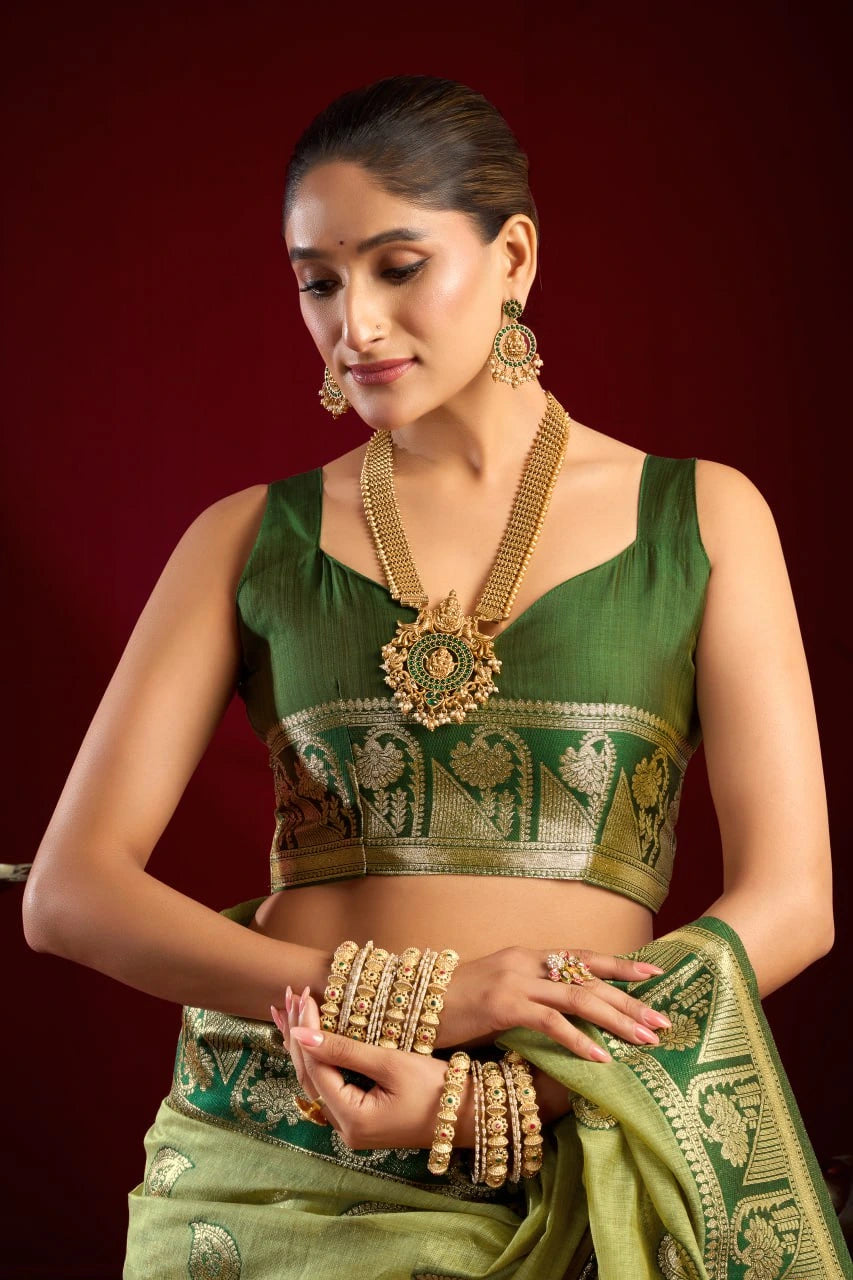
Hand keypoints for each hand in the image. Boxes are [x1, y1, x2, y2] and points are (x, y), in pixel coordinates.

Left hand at [271, 987, 466, 1149]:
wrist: (469, 1115)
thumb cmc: (436, 1087)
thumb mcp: (391, 1063)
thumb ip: (345, 1050)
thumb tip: (302, 1034)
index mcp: (352, 1119)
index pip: (316, 1067)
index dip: (306, 1029)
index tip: (302, 994)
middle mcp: (345, 1130)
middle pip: (309, 1076)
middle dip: (296, 1035)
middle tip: (288, 997)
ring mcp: (351, 1128)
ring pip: (315, 1082)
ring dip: (301, 1046)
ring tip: (286, 1012)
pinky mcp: (359, 1121)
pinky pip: (329, 1086)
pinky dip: (317, 1060)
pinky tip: (307, 1040)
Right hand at [437, 946, 670, 1061]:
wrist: (413, 1003)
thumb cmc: (455, 1006)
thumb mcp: (499, 994)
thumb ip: (531, 998)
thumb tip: (566, 1017)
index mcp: (527, 956)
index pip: (582, 957)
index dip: (619, 966)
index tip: (654, 975)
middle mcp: (526, 962)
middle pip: (589, 978)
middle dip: (630, 1000)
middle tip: (663, 1021)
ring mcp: (515, 980)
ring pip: (578, 997)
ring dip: (616, 1019)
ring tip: (645, 1039)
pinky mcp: (503, 1004)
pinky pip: (550, 1022)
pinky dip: (579, 1039)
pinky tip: (601, 1056)